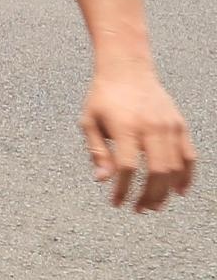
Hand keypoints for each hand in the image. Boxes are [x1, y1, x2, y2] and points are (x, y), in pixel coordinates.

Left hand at [80, 67, 194, 211]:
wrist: (127, 70)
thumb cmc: (103, 97)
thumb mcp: (89, 122)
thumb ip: (97, 152)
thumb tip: (101, 180)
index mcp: (125, 127)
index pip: (126, 167)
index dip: (122, 189)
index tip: (116, 203)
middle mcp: (151, 127)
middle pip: (156, 171)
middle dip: (148, 195)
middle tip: (139, 210)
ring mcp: (169, 126)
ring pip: (175, 167)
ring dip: (166, 190)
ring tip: (155, 205)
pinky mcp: (180, 125)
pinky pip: (189, 155)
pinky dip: (187, 175)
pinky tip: (179, 191)